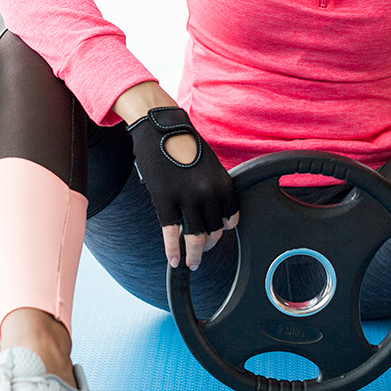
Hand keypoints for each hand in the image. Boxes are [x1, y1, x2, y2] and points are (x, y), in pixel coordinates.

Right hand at [126, 106, 239, 270]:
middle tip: (204, 252)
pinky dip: (173, 252)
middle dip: (210, 246)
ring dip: (195, 256)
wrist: (159, 128)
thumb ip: (214, 189)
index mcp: (223, 183)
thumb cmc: (185, 144)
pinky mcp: (164, 200)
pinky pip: (171, 234)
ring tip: (192, 262)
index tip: (217, 234)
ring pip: (196, 239)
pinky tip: (174, 261)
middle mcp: (208, 193)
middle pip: (214, 231)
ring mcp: (186, 198)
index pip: (231, 219)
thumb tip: (213, 213)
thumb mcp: (209, 164)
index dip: (223, 229)